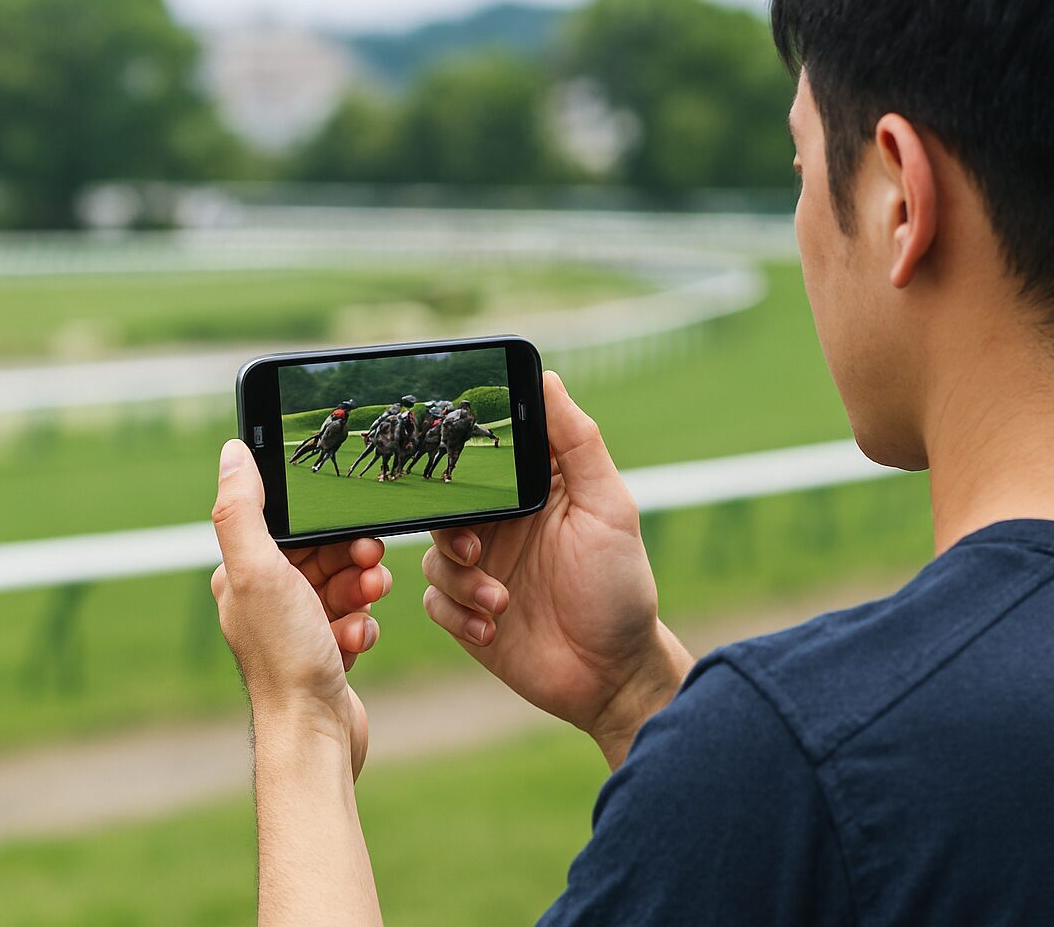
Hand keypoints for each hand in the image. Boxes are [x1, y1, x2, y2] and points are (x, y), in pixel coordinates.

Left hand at [211, 439, 390, 776]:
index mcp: (243, 576)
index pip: (290, 527)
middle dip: (353, 559)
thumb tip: (232, 451)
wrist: (313, 734)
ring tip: (366, 606)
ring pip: (343, 584)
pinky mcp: (323, 651)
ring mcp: (296, 628)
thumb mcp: (259, 572)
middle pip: (323, 554)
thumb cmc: (284, 656)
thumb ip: (244, 511)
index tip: (353, 532)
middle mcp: (265, 600)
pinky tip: (357, 639)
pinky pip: (354, 619)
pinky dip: (362, 625)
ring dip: (362, 590)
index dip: (326, 526)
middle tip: (371, 568)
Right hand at [422, 372, 692, 767]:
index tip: (451, 451)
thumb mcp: (609, 507)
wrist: (611, 675)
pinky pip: (433, 600)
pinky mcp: (466, 612)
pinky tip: (494, 629)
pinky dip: (459, 614)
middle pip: (446, 502)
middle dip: (451, 526)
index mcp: (534, 491)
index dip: (466, 450)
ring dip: (462, 580)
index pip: (488, 454)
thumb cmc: (619, 586)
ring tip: (501, 601)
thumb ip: (578, 443)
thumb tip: (548, 378)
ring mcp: (482, 568)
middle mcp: (503, 524)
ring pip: (433, 552)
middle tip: (475, 547)